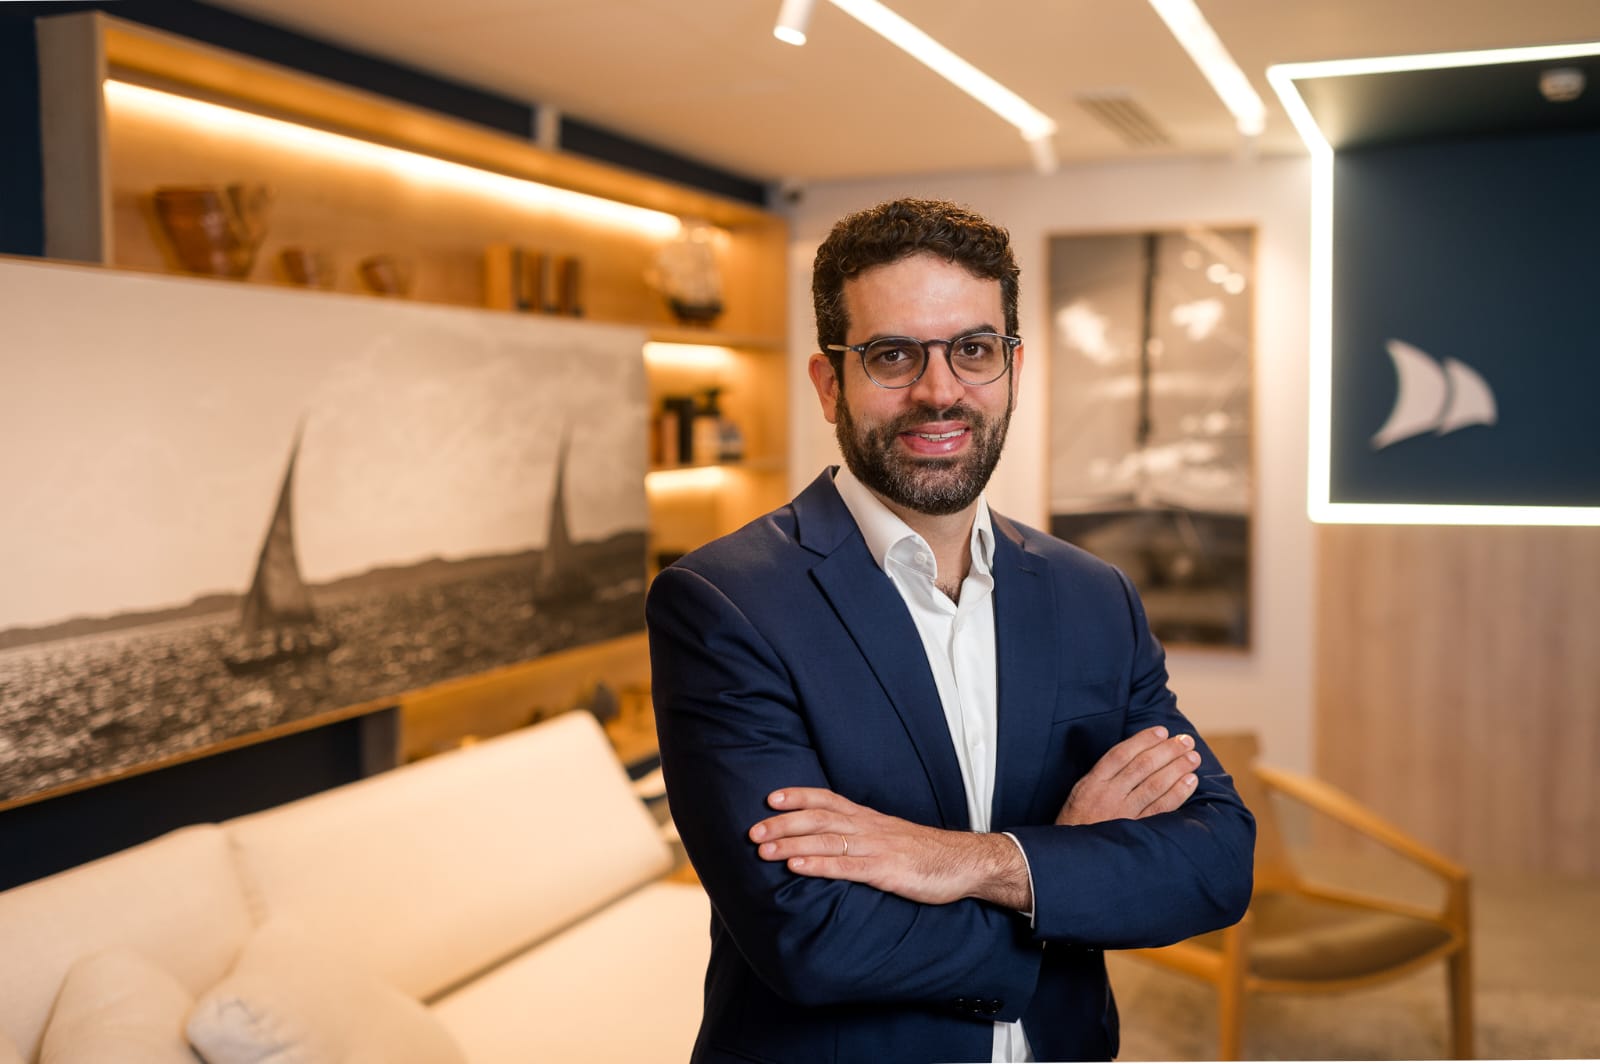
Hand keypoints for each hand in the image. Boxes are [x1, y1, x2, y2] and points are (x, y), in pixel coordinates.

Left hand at [749, 788, 1031, 910]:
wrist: (964, 863)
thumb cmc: (922, 853)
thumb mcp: (888, 837)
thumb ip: (860, 836)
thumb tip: (828, 840)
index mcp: (867, 818)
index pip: (826, 799)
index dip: (798, 797)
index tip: (769, 797)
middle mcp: (868, 827)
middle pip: (818, 818)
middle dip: (783, 823)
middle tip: (752, 831)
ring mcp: (876, 848)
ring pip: (826, 841)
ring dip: (791, 844)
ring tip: (763, 850)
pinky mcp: (886, 872)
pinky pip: (846, 868)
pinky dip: (819, 866)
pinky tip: (797, 869)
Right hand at [1056, 726, 1199, 825]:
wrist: (1073, 857)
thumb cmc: (1077, 822)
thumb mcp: (1080, 792)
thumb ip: (1102, 776)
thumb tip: (1133, 755)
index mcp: (1092, 782)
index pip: (1121, 754)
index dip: (1143, 740)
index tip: (1162, 731)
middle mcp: (1108, 794)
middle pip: (1142, 766)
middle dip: (1167, 750)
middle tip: (1185, 741)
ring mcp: (1123, 813)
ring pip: (1155, 784)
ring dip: (1177, 768)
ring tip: (1193, 757)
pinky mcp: (1136, 829)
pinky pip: (1161, 808)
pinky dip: (1178, 793)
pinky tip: (1190, 781)